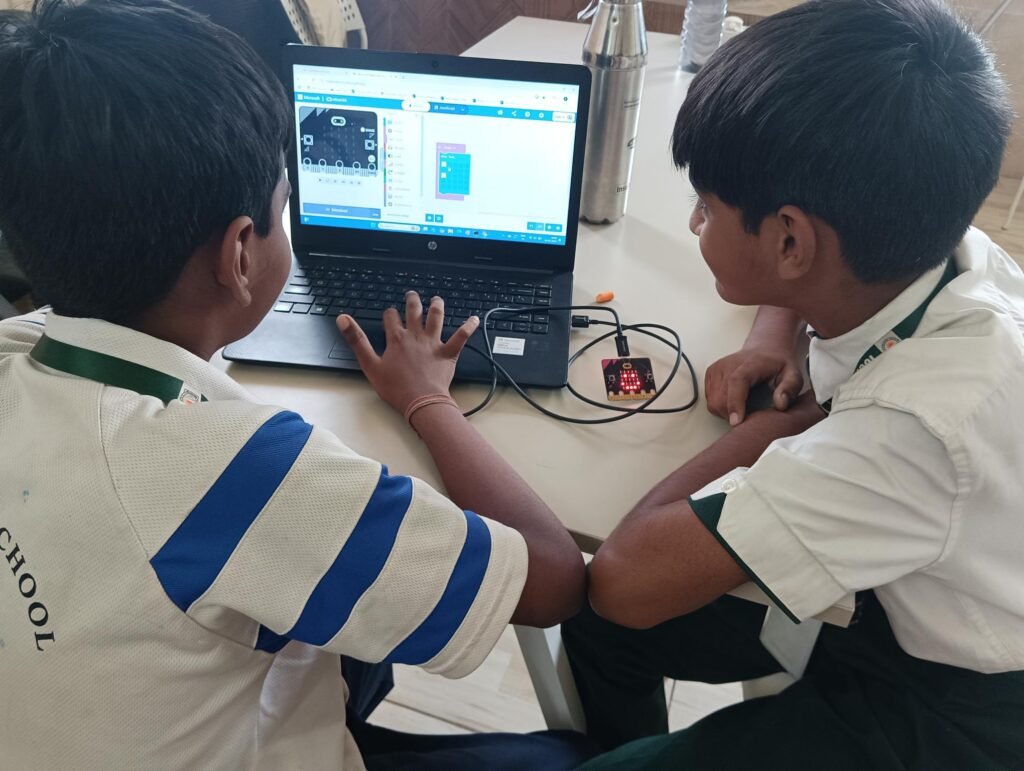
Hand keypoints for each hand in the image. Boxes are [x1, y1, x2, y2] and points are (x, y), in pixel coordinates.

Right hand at [336, 292, 477, 413]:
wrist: (420, 402)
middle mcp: (416, 336)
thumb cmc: (395, 388)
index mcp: (397, 339)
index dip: (389, 313)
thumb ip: (357, 340)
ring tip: (437, 299)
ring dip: (437, 306)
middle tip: (412, 295)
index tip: (389, 314)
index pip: (391, 317)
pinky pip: (461, 337)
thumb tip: (343, 319)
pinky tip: (474, 319)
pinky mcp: (448, 353)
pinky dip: (468, 327)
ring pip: (436, 318)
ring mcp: (433, 344)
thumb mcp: (369, 364)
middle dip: (412, 301)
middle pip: (414, 311)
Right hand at [705, 348, 803, 425]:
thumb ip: (790, 388)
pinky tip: (735, 402)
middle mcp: (729, 364)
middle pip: (721, 397)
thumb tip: (780, 404)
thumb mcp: (793, 375)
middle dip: (733, 414)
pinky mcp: (711, 373)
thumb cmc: (778, 365)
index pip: (736, 382)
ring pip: (713, 401)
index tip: (736, 422)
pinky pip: (710, 399)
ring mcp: (717, 368)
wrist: (765, 350)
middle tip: (750, 416)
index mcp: (750, 363)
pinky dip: (720, 405)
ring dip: (725, 412)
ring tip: (744, 408)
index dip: (734, 403)